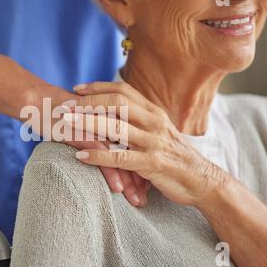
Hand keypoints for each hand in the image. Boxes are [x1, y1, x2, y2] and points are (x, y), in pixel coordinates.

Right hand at [37, 89, 147, 206]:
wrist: (39, 101)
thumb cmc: (64, 114)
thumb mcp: (89, 120)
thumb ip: (103, 130)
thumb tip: (112, 148)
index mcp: (117, 115)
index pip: (139, 142)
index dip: (145, 163)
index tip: (150, 184)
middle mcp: (112, 119)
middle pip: (136, 149)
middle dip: (144, 175)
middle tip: (147, 196)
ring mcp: (99, 126)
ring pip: (122, 154)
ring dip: (131, 180)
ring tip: (137, 200)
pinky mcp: (83, 132)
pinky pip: (102, 155)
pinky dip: (112, 172)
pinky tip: (118, 188)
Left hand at [65, 82, 228, 206]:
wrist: (201, 180)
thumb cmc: (175, 156)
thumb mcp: (159, 132)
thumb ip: (139, 120)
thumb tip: (115, 113)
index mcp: (154, 112)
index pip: (124, 91)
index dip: (99, 87)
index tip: (77, 88)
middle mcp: (154, 122)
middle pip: (117, 103)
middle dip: (89, 101)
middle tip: (65, 104)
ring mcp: (153, 142)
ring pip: (116, 128)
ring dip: (88, 123)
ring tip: (66, 123)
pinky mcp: (152, 164)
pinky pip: (121, 159)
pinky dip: (99, 156)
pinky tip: (81, 155)